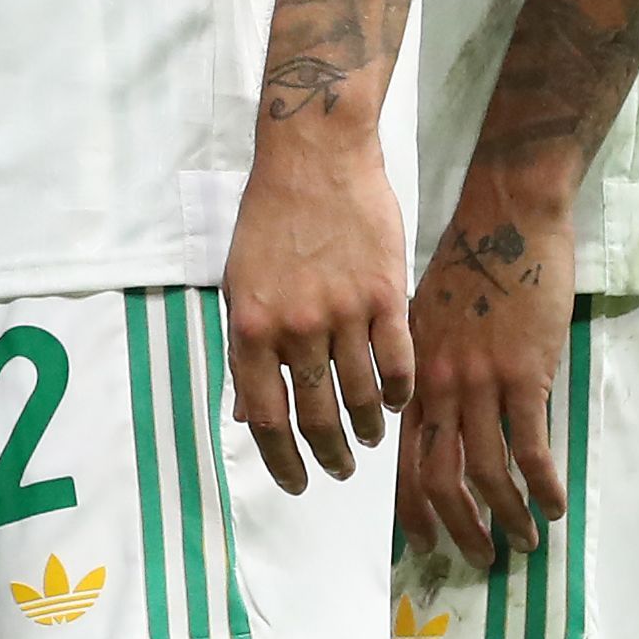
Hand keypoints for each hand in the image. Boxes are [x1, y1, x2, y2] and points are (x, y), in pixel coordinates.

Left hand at [221, 116, 415, 492]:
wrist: (314, 156)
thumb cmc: (270, 218)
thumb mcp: (239, 283)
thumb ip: (245, 348)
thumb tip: (249, 412)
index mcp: (249, 326)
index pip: (264, 416)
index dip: (281, 459)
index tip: (295, 482)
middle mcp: (294, 326)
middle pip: (314, 415)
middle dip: (328, 454)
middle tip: (339, 470)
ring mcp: (341, 311)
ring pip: (361, 396)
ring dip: (367, 427)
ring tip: (370, 438)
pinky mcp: (385, 295)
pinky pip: (397, 362)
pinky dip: (399, 392)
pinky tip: (397, 402)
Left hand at [400, 177, 576, 567]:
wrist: (503, 220)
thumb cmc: (466, 265)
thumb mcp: (423, 319)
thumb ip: (420, 370)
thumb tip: (417, 413)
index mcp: (413, 375)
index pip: (402, 458)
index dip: (412, 507)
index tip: (424, 541)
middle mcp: (438, 387)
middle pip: (439, 478)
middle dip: (458, 527)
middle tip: (478, 558)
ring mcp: (480, 383)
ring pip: (486, 473)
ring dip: (504, 517)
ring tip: (523, 542)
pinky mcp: (523, 374)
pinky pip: (530, 448)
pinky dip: (542, 487)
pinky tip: (554, 506)